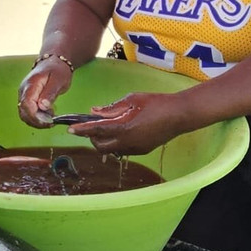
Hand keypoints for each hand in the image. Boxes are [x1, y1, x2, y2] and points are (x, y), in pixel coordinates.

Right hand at [17, 57, 72, 127]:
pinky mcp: (26, 99)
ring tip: (50, 119)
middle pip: (23, 112)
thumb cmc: (57, 70)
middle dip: (36, 122)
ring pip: (24, 114)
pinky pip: (28, 112)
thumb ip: (50, 93)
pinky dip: (36, 118)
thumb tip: (42, 107)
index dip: (35, 116)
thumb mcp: (58, 80)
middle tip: (51, 124)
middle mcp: (23, 90)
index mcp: (31, 85)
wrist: (54, 62)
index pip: (27, 104)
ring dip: (36, 121)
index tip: (48, 122)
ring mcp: (24, 95)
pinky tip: (47, 116)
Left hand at [67, 92, 183, 155]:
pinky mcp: (142, 151)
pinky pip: (122, 150)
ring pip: (111, 150)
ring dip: (104, 141)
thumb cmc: (157, 103)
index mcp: (124, 128)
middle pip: (101, 146)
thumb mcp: (132, 99)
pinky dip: (116, 142)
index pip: (97, 131)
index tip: (70, 129)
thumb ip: (112, 107)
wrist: (180, 115)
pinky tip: (119, 131)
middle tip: (90, 126)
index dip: (82, 130)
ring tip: (105, 127)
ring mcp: (135, 149)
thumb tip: (95, 111)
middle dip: (92, 138)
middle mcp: (128, 142)